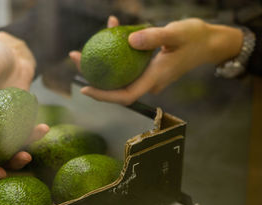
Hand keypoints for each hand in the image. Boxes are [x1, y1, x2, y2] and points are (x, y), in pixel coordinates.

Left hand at [70, 16, 242, 104]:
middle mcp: (148, 81)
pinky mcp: (147, 67)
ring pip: (119, 73)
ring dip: (101, 61)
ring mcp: (147, 75)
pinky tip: (112, 28)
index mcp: (154, 79)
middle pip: (116, 86)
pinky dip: (117, 48)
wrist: (210, 43)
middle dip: (93, 76)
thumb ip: (155, 37)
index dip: (104, 96)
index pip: (124, 95)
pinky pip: (127, 61)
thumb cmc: (196, 38)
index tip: (85, 89)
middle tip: (74, 57)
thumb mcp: (177, 33)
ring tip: (83, 47)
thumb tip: (129, 41)